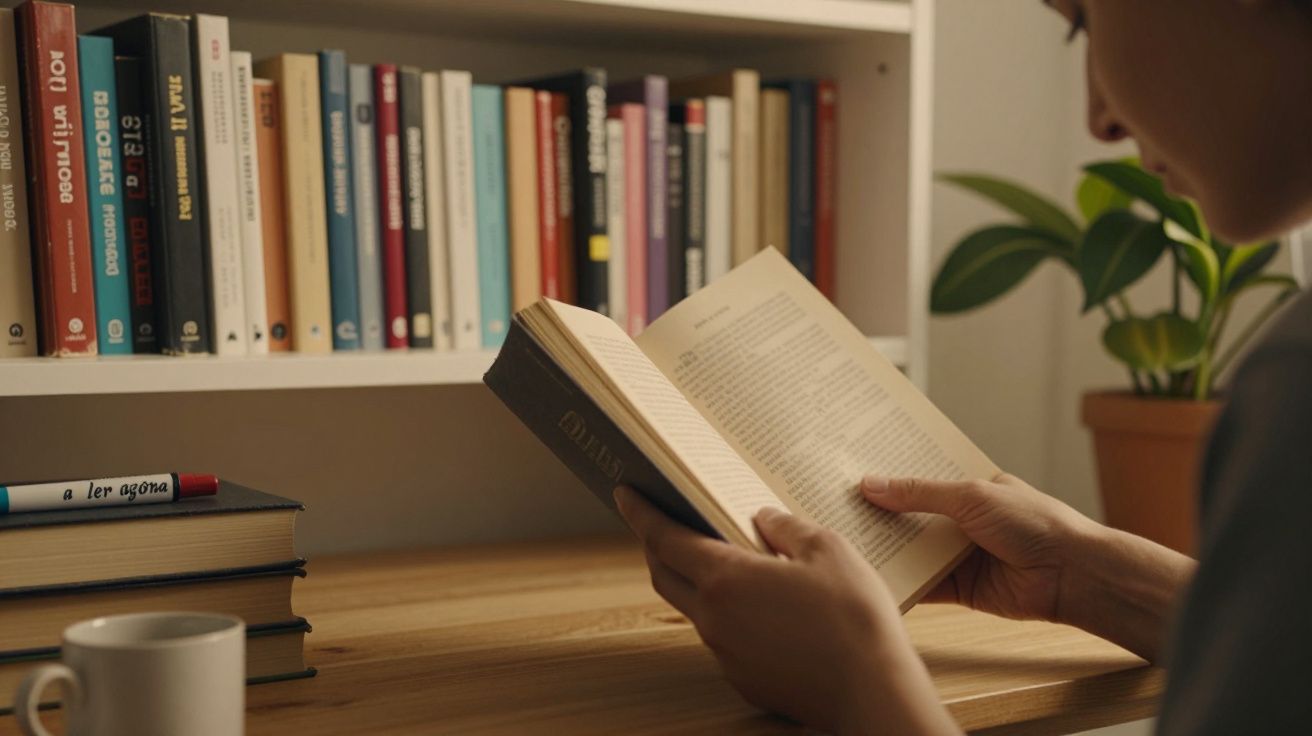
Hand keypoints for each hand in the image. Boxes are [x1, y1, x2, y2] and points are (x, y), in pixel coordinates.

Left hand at [614, 486, 960, 735]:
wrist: (874, 693)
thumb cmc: (854, 618)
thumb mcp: (827, 549)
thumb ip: (786, 527)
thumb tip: (764, 519)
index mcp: (725, 579)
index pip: (666, 538)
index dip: (642, 513)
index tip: (625, 494)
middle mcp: (714, 619)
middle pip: (666, 575)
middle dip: (655, 545)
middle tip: (659, 522)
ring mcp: (726, 654)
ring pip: (696, 609)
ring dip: (697, 582)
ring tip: (723, 560)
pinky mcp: (745, 680)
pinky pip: (725, 638)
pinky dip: (727, 615)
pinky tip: (759, 606)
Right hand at [860, 474, 1090, 622]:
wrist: (1070, 574)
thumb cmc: (1033, 522)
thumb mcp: (971, 496)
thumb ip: (919, 494)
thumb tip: (871, 485)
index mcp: (968, 488)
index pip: (920, 479)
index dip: (889, 476)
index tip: (850, 471)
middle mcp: (961, 520)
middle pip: (910, 516)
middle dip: (878, 513)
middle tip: (833, 506)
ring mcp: (958, 554)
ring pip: (911, 550)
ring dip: (883, 547)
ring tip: (840, 538)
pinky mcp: (958, 588)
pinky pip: (922, 583)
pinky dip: (899, 582)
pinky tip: (868, 576)